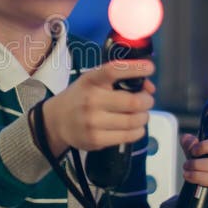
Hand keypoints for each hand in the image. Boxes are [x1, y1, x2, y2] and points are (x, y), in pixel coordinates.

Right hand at [40, 59, 154, 155]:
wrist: (56, 121)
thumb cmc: (81, 98)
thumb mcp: (93, 82)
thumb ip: (119, 80)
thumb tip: (149, 88)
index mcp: (91, 80)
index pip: (114, 71)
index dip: (135, 68)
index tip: (150, 68)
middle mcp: (91, 100)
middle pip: (133, 101)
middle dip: (147, 100)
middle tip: (146, 100)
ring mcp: (93, 122)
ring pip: (134, 121)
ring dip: (144, 117)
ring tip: (140, 115)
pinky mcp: (96, 140)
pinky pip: (129, 136)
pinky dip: (138, 131)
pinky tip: (134, 127)